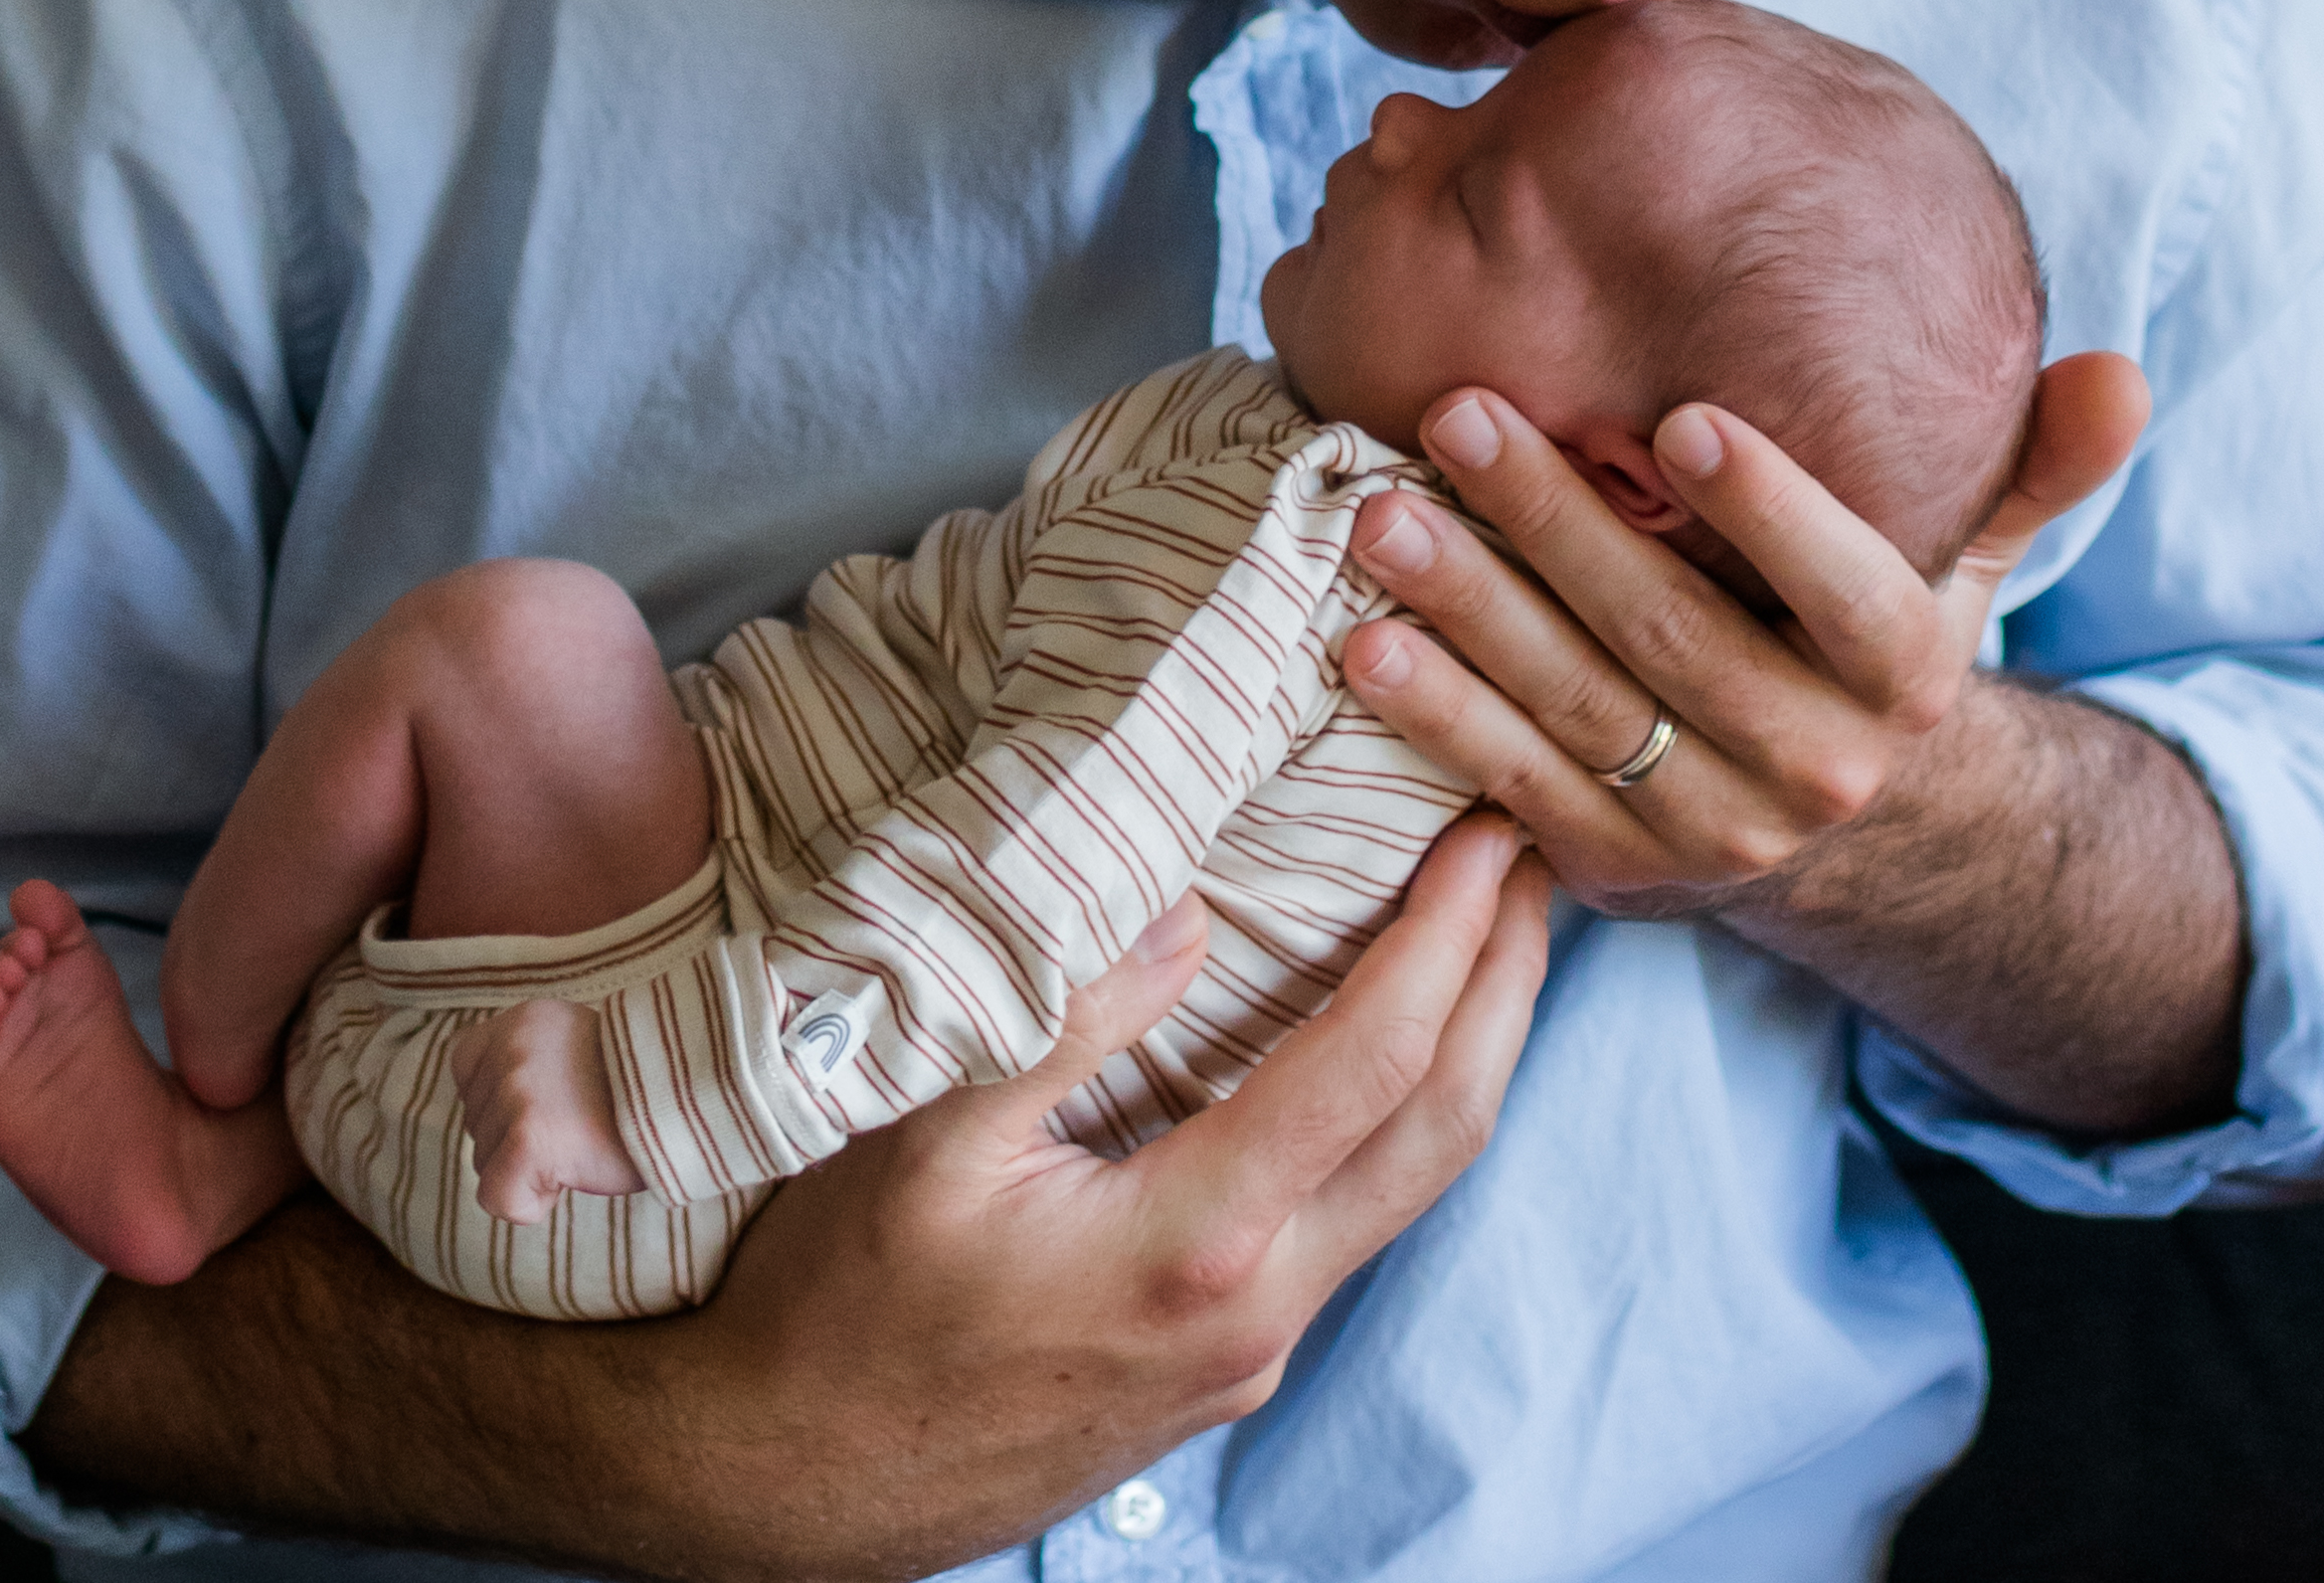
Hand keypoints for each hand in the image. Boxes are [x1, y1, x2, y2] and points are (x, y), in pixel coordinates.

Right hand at [31, 816, 1549, 1581]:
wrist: (783, 1487)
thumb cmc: (831, 1305)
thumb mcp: (922, 1135)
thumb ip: (1066, 1014)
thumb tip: (1186, 909)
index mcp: (1196, 1243)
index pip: (1377, 1066)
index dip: (1451, 941)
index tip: (1490, 836)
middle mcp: (1256, 1308)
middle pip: (1446, 1130)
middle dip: (1510, 983)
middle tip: (1541, 851)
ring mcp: (1250, 1350)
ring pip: (1414, 1186)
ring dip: (1471, 1050)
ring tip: (1497, 932)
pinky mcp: (1224, 1363)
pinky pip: (1355, 1222)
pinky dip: (1401, 1115)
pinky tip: (1390, 1048)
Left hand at [451, 997, 642, 1223]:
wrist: (696, 1093)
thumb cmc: (643, 1087)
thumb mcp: (574, 1047)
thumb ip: (530, 1066)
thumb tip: (500, 1123)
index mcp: (522, 1019)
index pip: (465, 1065)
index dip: (500, 1096)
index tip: (551, 1100)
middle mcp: (512, 1048)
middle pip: (476, 1123)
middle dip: (517, 1137)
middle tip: (580, 1123)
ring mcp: (518, 1092)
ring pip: (485, 1163)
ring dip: (529, 1168)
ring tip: (584, 1142)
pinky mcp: (528, 1139)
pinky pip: (498, 1198)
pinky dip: (531, 1204)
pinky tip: (573, 1174)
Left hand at [1342, 355, 2148, 918]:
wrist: (1844, 829)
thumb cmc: (1875, 639)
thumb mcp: (1968, 562)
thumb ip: (2032, 467)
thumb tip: (2123, 371)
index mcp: (1907, 681)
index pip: (1851, 596)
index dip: (1777, 513)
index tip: (1689, 418)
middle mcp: (1816, 770)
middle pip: (1677, 641)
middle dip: (1558, 527)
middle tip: (1461, 416)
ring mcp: (1711, 832)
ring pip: (1583, 716)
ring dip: (1474, 616)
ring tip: (1383, 519)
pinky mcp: (1617, 875)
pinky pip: (1518, 791)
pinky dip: (1438, 723)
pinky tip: (1362, 645)